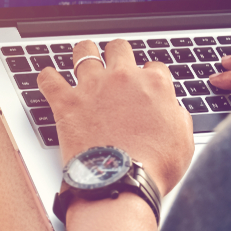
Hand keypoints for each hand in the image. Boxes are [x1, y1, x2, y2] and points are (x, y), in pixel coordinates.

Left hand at [36, 39, 194, 196]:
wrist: (122, 182)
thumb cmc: (154, 166)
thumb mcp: (183, 140)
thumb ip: (177, 116)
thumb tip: (172, 109)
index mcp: (154, 84)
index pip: (153, 66)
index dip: (149, 75)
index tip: (144, 84)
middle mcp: (123, 78)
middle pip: (118, 48)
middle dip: (117, 53)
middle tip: (114, 64)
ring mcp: (93, 87)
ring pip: (84, 51)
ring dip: (83, 53)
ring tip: (82, 59)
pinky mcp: (67, 102)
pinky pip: (49, 79)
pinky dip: (47, 78)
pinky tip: (48, 79)